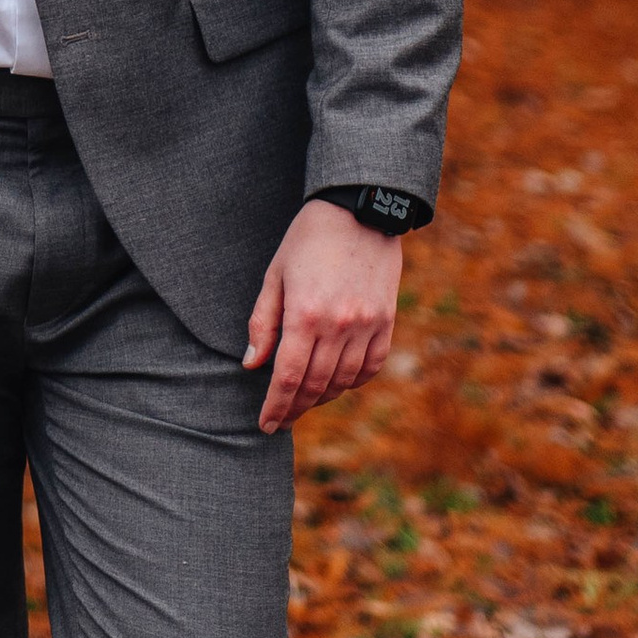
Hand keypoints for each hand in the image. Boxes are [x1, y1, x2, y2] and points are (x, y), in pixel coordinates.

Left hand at [244, 200, 401, 429]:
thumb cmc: (308, 240)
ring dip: (321, 398)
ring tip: (304, 403)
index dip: (275, 407)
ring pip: (343, 381)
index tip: (266, 424)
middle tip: (281, 421)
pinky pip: (371, 366)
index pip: (287, 378)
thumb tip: (252, 365)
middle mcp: (339, 326)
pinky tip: (337, 383)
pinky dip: (352, 381)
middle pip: (314, 385)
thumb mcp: (275, 276)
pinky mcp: (386, 321)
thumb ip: (263, 323)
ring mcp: (366, 325)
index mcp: (305, 315)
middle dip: (294, 409)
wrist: (359, 212)